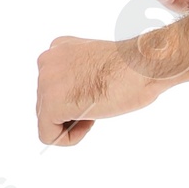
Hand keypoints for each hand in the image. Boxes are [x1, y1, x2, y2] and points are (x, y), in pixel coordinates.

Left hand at [36, 32, 170, 146]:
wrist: (143, 65)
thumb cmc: (135, 66)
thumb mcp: (99, 63)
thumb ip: (79, 74)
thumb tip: (75, 95)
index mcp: (58, 49)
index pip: (54, 85)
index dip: (77, 97)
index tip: (98, 92)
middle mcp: (47, 62)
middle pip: (48, 102)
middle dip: (73, 109)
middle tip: (100, 103)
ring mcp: (45, 82)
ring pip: (48, 119)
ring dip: (74, 121)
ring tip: (99, 110)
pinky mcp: (51, 104)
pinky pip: (48, 135)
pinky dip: (69, 138)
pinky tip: (91, 122)